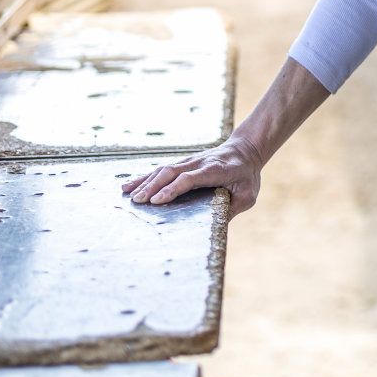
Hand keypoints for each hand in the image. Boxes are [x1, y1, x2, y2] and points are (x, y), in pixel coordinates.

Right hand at [119, 56, 329, 217]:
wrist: (245, 149)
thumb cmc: (247, 175)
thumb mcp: (248, 194)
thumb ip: (233, 208)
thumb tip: (215, 227)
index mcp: (216, 170)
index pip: (191, 178)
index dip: (174, 188)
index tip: (158, 200)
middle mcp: (199, 163)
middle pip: (172, 171)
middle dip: (153, 186)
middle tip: (137, 201)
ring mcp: (190, 161)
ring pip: (164, 168)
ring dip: (145, 181)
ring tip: (128, 195)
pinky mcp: (182, 163)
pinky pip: (161, 169)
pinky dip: (145, 177)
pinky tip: (128, 185)